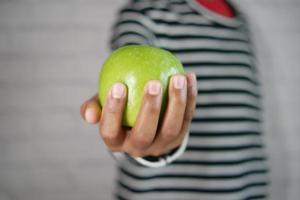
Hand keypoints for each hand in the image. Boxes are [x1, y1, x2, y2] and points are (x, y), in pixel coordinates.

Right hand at [80, 73, 196, 156]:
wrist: (144, 120)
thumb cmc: (120, 107)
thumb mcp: (103, 105)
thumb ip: (94, 106)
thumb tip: (89, 115)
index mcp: (116, 142)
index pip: (110, 131)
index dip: (112, 111)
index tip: (117, 85)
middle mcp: (138, 148)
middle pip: (144, 134)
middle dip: (149, 109)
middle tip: (153, 83)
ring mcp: (160, 145)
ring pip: (171, 128)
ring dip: (176, 103)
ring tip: (178, 77)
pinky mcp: (178, 138)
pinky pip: (186, 118)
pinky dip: (190, 97)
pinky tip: (189, 76)